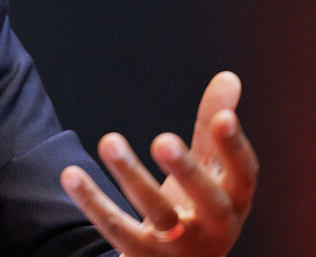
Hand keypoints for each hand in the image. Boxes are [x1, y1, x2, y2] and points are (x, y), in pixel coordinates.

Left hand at [60, 71, 257, 255]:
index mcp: (235, 201)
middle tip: (163, 139)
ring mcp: (180, 248)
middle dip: (186, 171)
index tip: (223, 117)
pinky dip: (93, 202)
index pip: (244, 174)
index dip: (235, 147)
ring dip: (132, 177)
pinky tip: (71, 174)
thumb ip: (213, 127)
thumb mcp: (211, 172)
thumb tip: (228, 76)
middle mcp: (215, 229)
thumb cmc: (197, 211)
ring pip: (158, 215)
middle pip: (207, 202)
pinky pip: (117, 230)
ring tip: (109, 141)